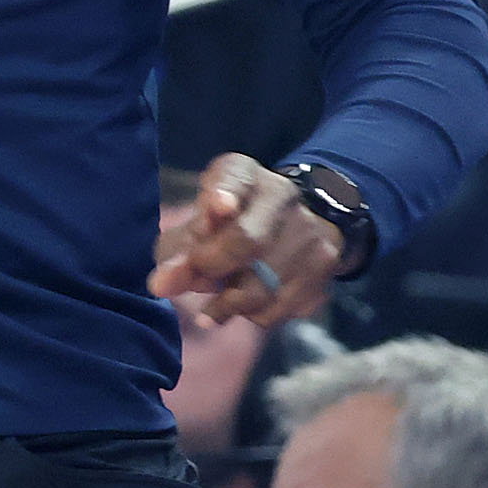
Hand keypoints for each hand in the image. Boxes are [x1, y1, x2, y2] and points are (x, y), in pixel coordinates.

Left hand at [149, 154, 341, 322]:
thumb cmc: (234, 222)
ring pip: (261, 286)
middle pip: (246, 239)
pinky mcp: (323, 266)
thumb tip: (163, 285)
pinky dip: (253, 314)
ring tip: (213, 308)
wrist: (302, 223)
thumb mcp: (199, 224)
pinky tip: (248, 303)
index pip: (234, 177)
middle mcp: (281, 195)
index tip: (218, 206)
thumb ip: (177, 251)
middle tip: (192, 282)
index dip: (224, 192)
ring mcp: (309, 231)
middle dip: (211, 267)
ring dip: (228, 304)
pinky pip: (278, 307)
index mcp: (244, 173)